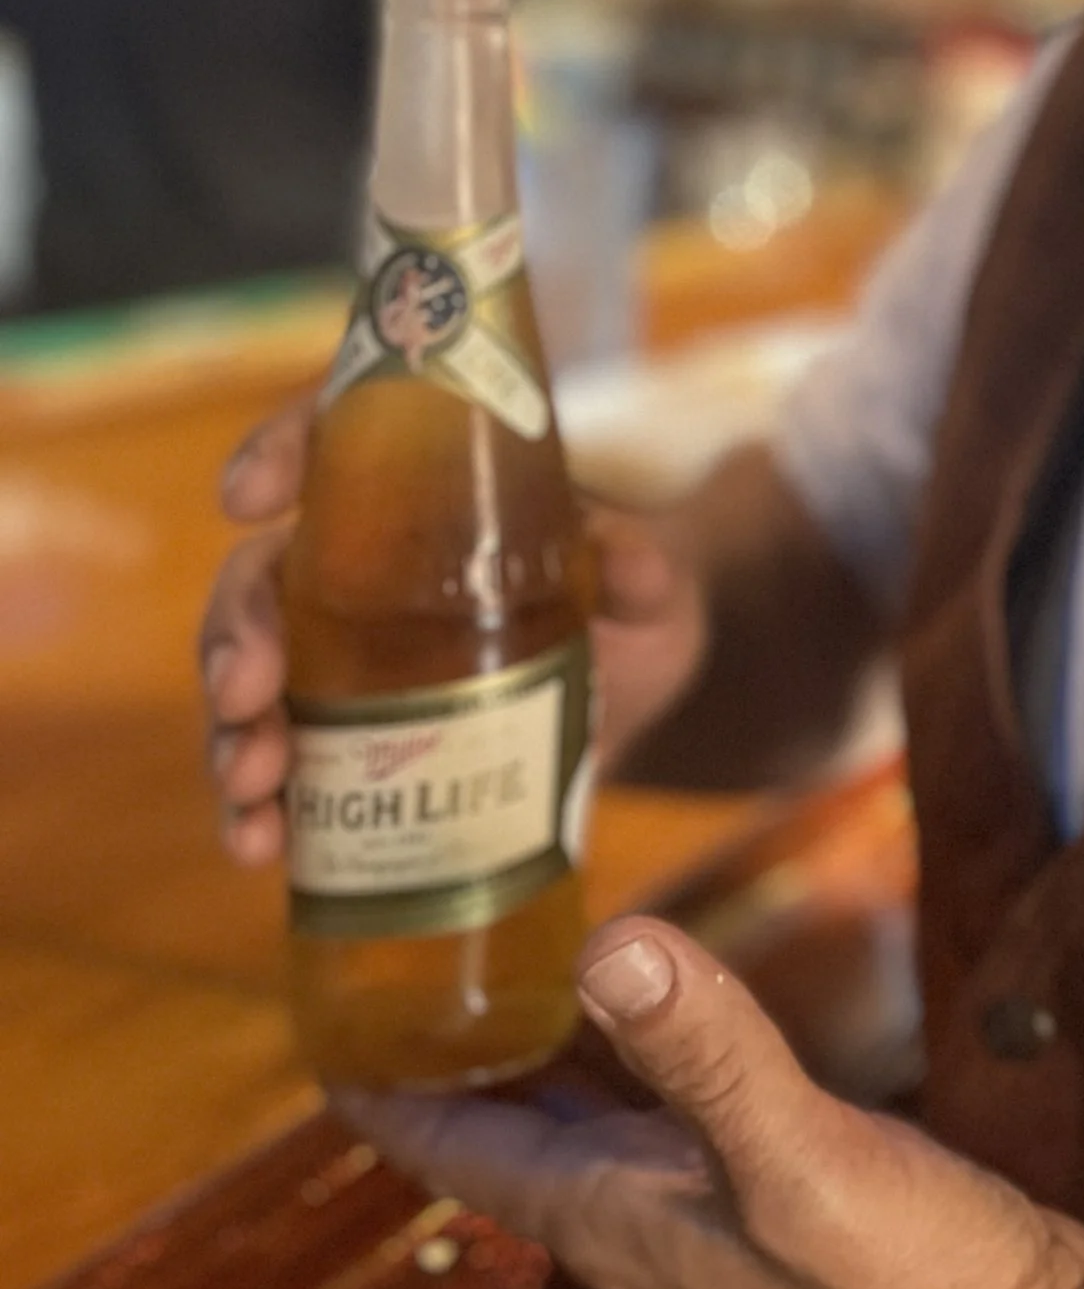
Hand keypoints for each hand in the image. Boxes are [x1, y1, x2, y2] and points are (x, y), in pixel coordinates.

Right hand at [200, 397, 709, 868]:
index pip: (330, 444)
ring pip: (249, 683)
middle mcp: (357, 572)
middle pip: (261, 582)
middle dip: (237, 637)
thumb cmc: (629, 601)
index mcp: (419, 498)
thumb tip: (631, 565)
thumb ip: (639, 568)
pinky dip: (259, 809)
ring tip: (252, 787)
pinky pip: (280, 772)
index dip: (275, 452)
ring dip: (232, 735)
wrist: (637, 693)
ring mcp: (341, 662)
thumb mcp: (646, 581)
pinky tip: (262, 844)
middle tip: (247, 693)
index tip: (246, 497)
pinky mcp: (348, 746)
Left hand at [337, 920, 1083, 1288]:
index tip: (326, 1026)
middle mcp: (651, 1226)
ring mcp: (724, 1223)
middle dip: (460, 1070)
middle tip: (414, 971)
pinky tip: (672, 1032)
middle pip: (516, 1145)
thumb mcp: (801, 1158)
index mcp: (618, 1218)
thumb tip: (608, 942)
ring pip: (597, 1137)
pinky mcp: (794, 1208)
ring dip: (550, 1070)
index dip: (390, 1097)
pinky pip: (683, 1127)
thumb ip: (708, 1053)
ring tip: (517, 984)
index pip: (463, 1155)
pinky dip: (648, 1071)